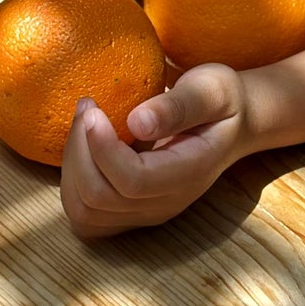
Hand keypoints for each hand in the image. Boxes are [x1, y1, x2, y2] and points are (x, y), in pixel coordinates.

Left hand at [60, 65, 249, 238]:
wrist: (232, 124)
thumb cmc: (221, 100)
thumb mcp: (211, 89)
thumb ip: (179, 106)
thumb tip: (136, 122)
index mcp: (189, 174)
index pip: (133, 181)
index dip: (103, 150)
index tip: (93, 109)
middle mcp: (165, 204)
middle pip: (100, 199)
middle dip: (80, 151)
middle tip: (87, 105)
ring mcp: (145, 213)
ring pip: (85, 213)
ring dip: (72, 167)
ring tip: (83, 123)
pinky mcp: (128, 212)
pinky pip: (85, 216)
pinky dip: (72, 184)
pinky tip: (84, 148)